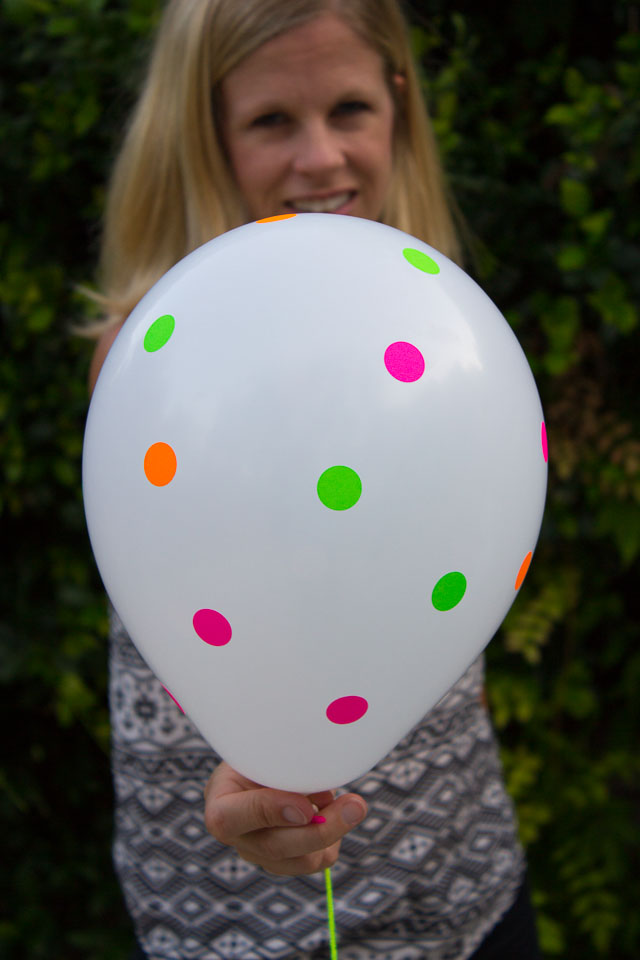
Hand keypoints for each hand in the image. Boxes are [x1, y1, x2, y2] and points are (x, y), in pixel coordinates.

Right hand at [204, 761, 366, 875]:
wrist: (265, 763)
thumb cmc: (263, 750)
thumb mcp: (263, 748)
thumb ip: (282, 765)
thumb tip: (320, 786)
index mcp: (220, 804)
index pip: (230, 818)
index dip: (269, 812)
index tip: (306, 804)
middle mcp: (237, 838)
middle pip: (275, 846)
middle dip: (321, 828)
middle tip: (355, 805)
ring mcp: (261, 855)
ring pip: (302, 860)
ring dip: (334, 830)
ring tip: (351, 802)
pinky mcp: (287, 862)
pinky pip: (317, 860)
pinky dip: (333, 836)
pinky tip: (334, 809)